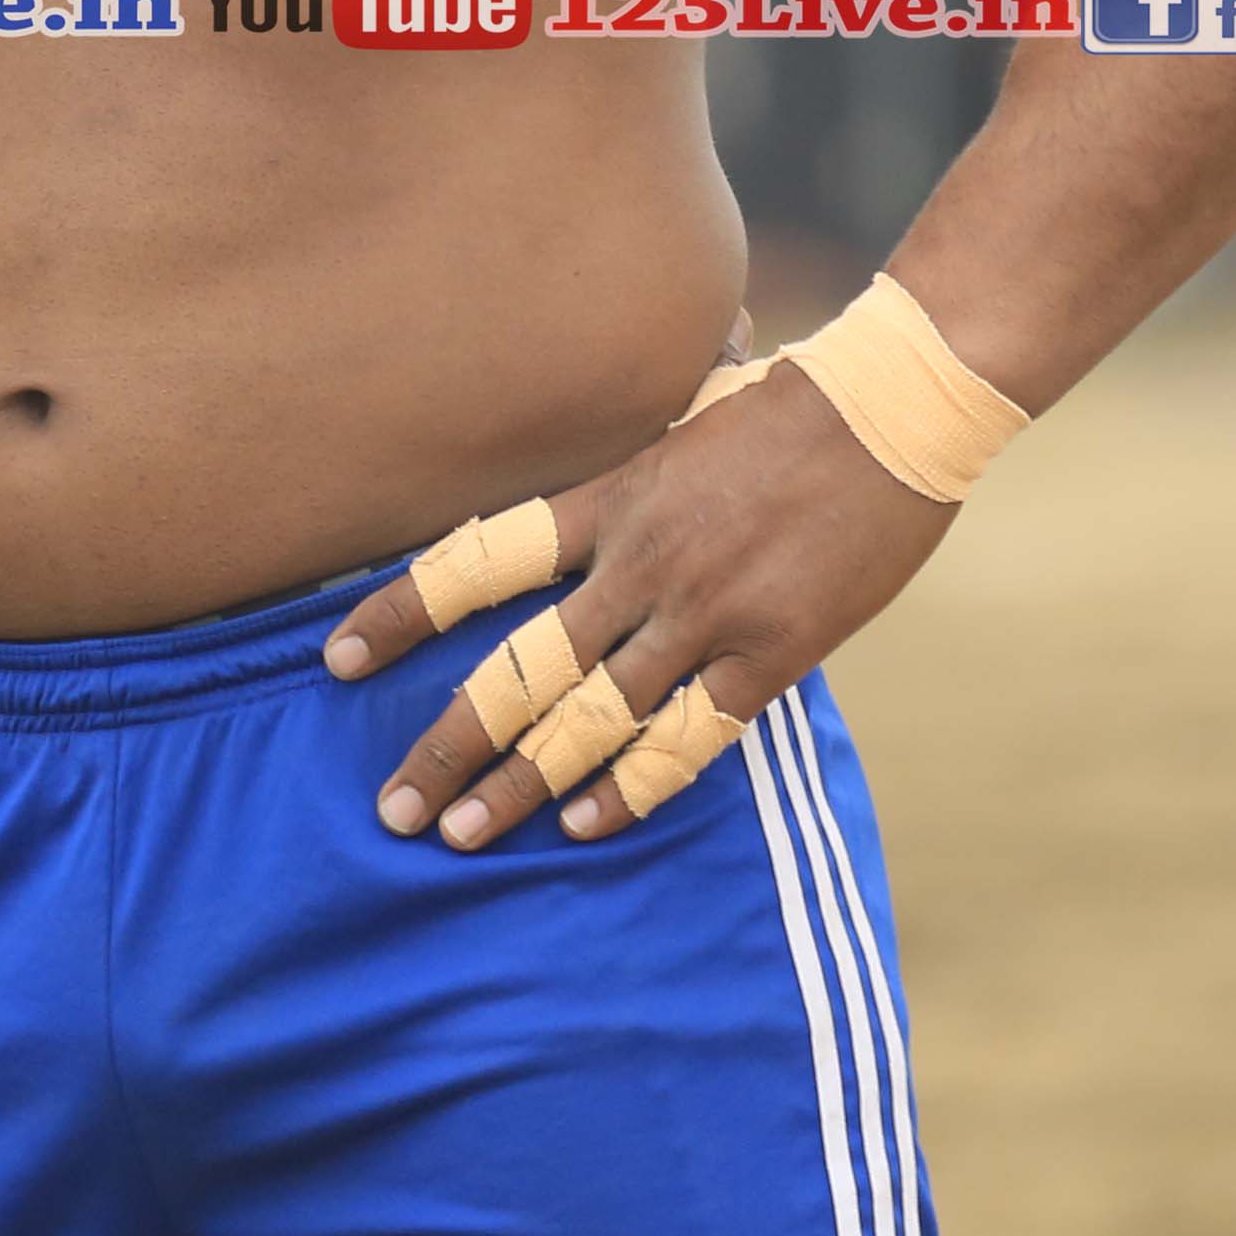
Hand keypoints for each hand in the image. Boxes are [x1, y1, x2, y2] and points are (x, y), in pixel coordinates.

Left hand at [322, 367, 952, 851]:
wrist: (898, 403)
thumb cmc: (792, 400)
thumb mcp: (681, 416)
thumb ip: (628, 468)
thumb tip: (582, 483)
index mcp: (613, 497)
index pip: (477, 559)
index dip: (401, 614)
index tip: (337, 660)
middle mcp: (641, 562)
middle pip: (519, 669)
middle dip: (449, 744)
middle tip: (397, 808)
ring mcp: (705, 612)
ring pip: (589, 718)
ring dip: (521, 783)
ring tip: (464, 835)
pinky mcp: (772, 653)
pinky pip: (686, 738)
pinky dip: (630, 786)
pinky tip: (584, 824)